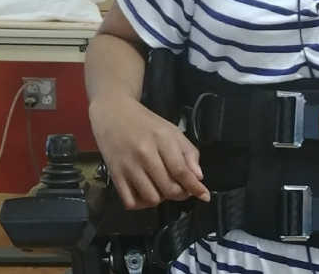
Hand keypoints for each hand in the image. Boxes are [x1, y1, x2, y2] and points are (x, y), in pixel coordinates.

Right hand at [88, 94, 209, 209]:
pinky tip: (146, 193)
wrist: (114, 114)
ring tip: (162, 187)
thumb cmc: (146, 123)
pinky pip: (130, 202)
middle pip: (168, 188)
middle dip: (180, 194)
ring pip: (151, 198)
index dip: (194, 187)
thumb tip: (198, 177)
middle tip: (182, 189)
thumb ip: (188, 152)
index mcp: (162, 139)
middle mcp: (145, 154)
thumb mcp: (172, 131)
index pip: (181, 170)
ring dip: (161, 198)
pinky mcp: (114, 175)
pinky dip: (141, 204)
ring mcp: (128, 166)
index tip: (204, 196)